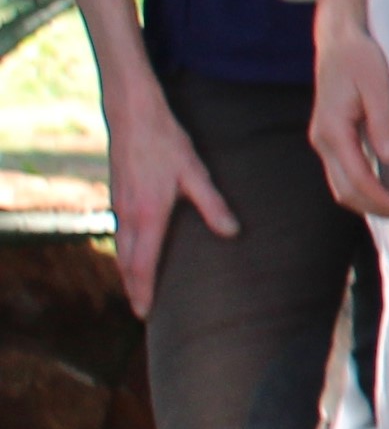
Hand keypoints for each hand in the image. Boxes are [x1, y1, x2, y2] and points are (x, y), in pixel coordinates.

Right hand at [101, 85, 236, 316]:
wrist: (131, 115)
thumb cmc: (165, 142)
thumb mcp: (195, 172)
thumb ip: (213, 205)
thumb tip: (232, 233)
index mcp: (146, 214)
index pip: (142, 264)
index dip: (142, 291)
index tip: (144, 314)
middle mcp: (127, 214)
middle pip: (126, 262)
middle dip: (133, 288)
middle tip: (141, 311)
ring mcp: (118, 204)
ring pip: (120, 247)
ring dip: (127, 271)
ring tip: (138, 288)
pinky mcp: (116, 194)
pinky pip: (118, 232)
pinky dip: (125, 251)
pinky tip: (135, 252)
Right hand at [311, 21, 388, 222]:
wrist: (339, 41)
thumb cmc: (361, 58)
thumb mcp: (378, 84)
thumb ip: (383, 121)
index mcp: (332, 130)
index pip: (358, 179)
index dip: (385, 200)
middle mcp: (322, 140)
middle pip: (346, 191)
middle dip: (378, 209)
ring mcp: (324, 141)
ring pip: (342, 186)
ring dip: (370, 203)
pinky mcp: (331, 138)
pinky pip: (344, 173)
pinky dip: (364, 189)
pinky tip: (387, 191)